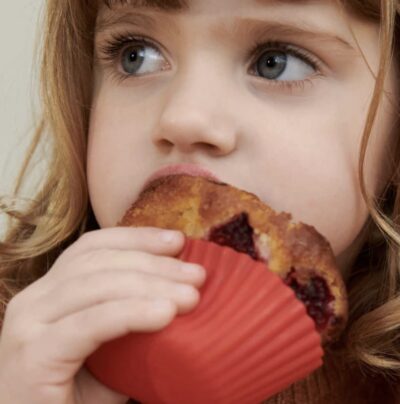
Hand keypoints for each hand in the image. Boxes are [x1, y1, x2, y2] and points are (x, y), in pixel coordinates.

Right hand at [0, 227, 205, 403]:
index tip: (178, 241)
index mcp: (50, 291)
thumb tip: (181, 288)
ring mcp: (28, 326)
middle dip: (153, 263)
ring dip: (151, 285)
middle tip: (196, 274)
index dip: (136, 237)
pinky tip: (164, 313)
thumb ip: (131, 313)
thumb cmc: (80, 394)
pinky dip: (131, 313)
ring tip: (190, 296)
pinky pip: (91, 323)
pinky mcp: (33, 357)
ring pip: (97, 286)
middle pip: (99, 262)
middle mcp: (33, 300)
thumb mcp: (109, 346)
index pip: (93, 248)